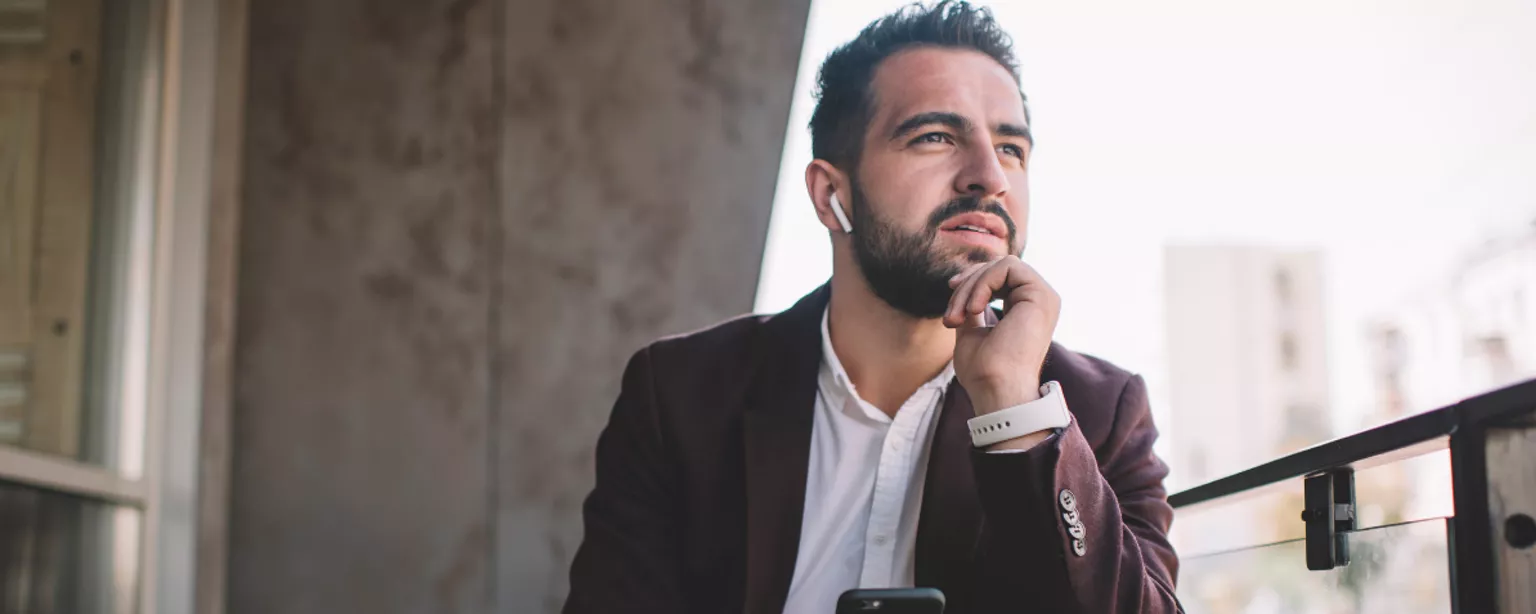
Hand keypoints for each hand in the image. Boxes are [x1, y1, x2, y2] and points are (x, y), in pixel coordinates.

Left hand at [942, 255, 1060, 415]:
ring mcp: (1044, 296)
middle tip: (951, 318)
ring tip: (959, 317)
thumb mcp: (972, 331)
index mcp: (1027, 307)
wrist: (996, 390)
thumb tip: (962, 286)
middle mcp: (1040, 300)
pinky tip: (974, 310)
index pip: (999, 276)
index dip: (971, 281)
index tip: (951, 301)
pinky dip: (983, 284)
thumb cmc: (984, 371)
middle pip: (998, 267)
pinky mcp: (1041, 294)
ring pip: (1001, 265)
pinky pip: (1007, 267)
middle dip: (967, 285)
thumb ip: (973, 308)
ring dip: (971, 286)